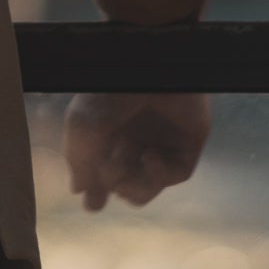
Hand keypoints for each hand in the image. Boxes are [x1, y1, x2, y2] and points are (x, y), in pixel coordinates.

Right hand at [63, 92, 210, 212]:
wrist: (150, 65)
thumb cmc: (110, 92)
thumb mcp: (83, 127)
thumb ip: (79, 161)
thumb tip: (79, 191)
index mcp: (110, 124)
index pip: (103, 163)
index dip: (96, 186)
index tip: (91, 203)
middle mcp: (137, 133)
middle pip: (125, 178)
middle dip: (114, 188)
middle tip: (102, 195)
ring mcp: (163, 139)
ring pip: (150, 183)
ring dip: (134, 188)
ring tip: (124, 179)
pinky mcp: (189, 142)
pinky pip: (176, 173)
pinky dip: (160, 174)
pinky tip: (149, 157)